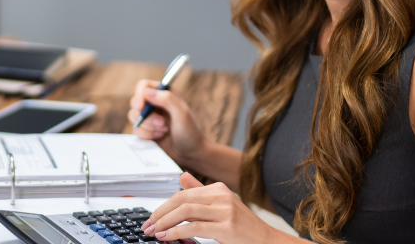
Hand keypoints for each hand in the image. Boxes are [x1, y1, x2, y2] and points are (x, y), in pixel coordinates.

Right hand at [128, 80, 210, 165]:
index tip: (141, 107)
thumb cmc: (190, 132)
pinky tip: (159, 137)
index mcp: (165, 93)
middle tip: (162, 123)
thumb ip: (167, 99)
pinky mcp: (146, 129)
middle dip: (147, 116)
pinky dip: (146, 135)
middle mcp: (155, 103)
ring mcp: (149, 117)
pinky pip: (136, 129)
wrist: (191, 154)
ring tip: (164, 131)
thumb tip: (146, 91)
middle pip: (136, 102)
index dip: (140, 95)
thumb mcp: (182, 114)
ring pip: (134, 116)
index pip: (144, 86)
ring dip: (148, 126)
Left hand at [141, 173, 283, 243]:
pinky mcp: (227, 227)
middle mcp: (221, 196)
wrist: (267, 240)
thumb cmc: (243, 226)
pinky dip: (176, 232)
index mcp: (218, 188)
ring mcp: (225, 210)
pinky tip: (166, 237)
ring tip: (154, 232)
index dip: (163, 206)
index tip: (151, 218)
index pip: (182, 194)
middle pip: (181, 200)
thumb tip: (181, 177)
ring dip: (164, 222)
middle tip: (147, 226)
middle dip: (160, 213)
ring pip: (185, 211)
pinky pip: (194, 227)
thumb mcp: (221, 205)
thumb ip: (200, 192)